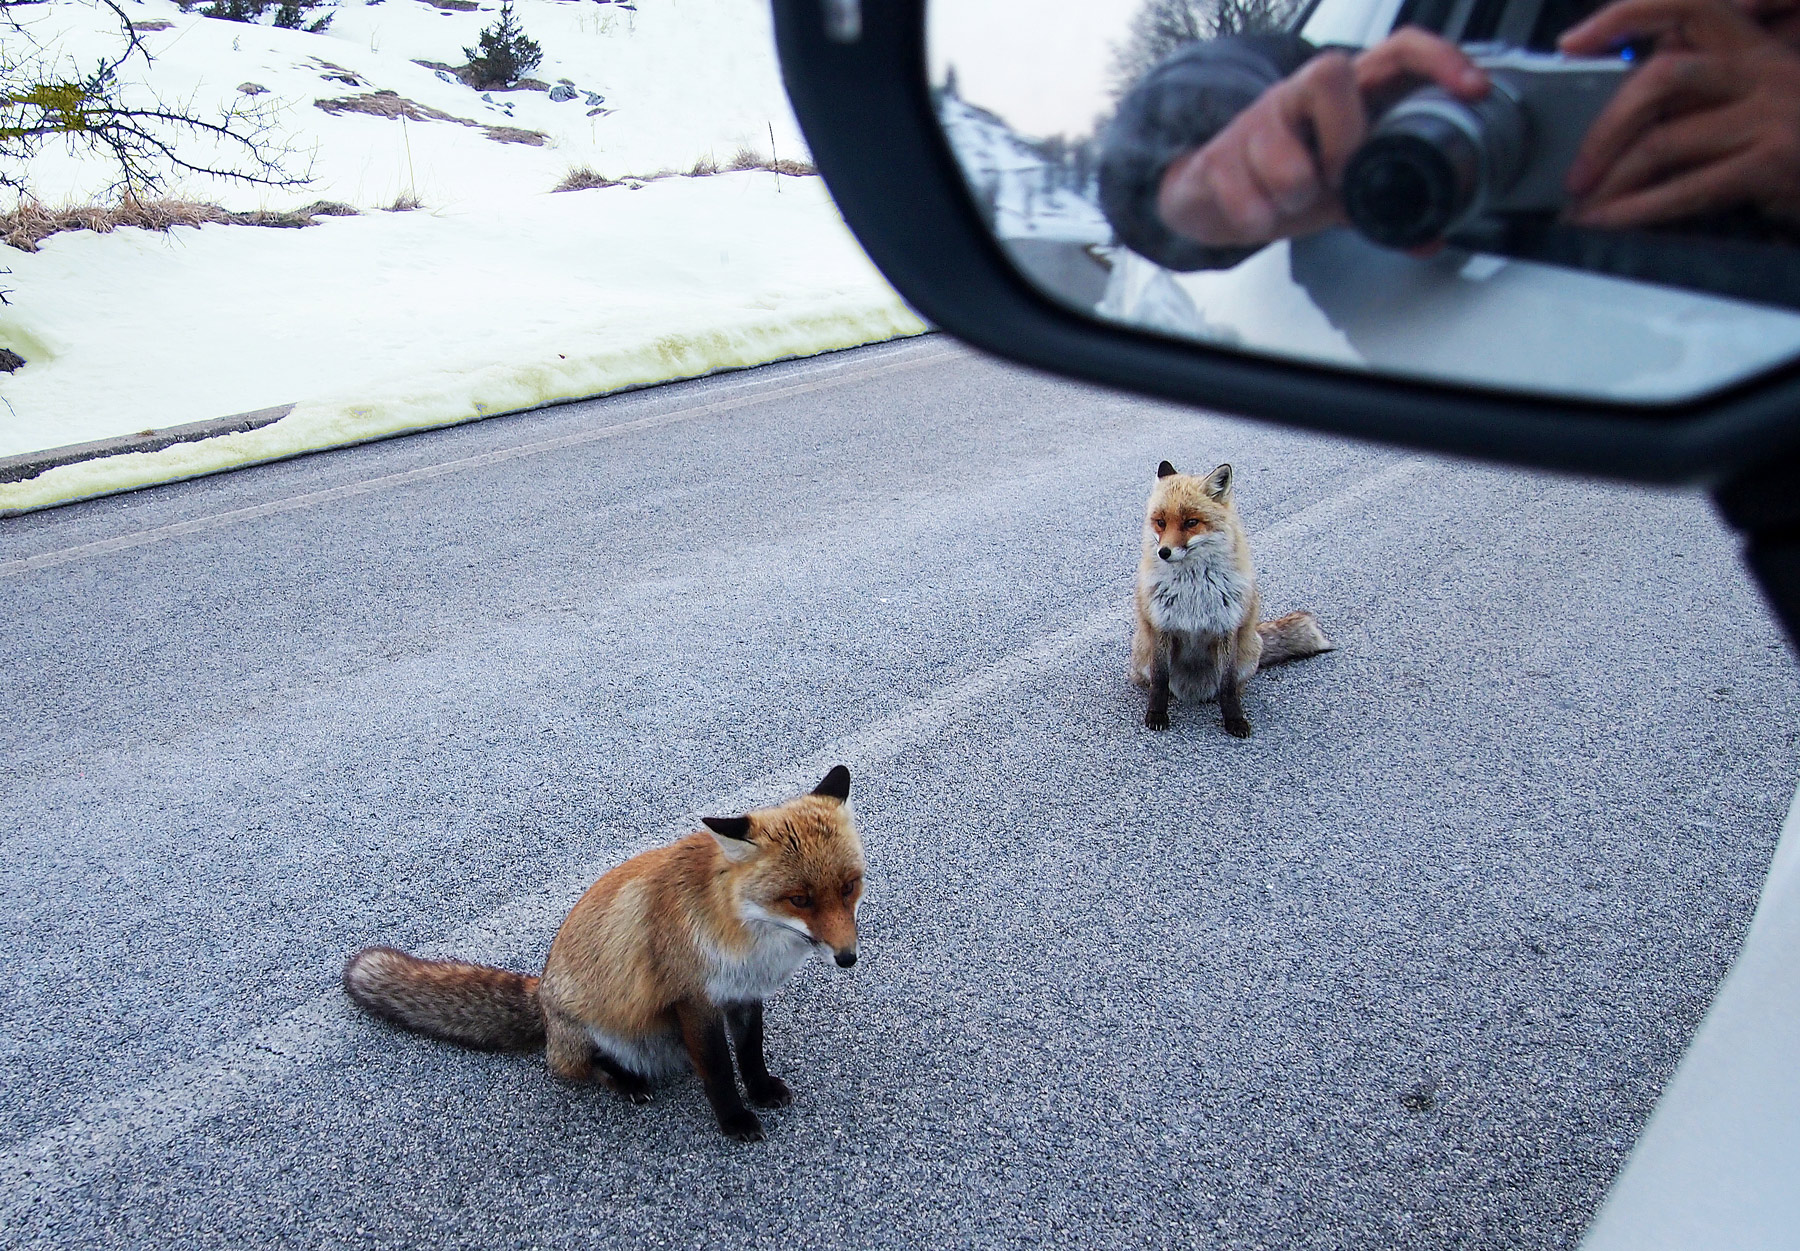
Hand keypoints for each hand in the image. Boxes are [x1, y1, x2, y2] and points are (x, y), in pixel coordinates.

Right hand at [1156, 29, 1488, 247]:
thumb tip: (1430, 238)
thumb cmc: (1283, 180)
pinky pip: (1243, 192)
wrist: (1211, 194)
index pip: (1397, 50)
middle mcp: (1299, 95)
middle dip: (1343, 139)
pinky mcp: (1217, 156)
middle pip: (1329, 72)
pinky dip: (1258, 217)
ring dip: (1294, 193)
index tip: (1472, 90)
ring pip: (1281, 148)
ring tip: (1291, 203)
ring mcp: (1257, 120)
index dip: (1437, 61)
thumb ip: (1381, 208)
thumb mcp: (1339, 193)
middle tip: (1339, 179)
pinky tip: (1259, 215)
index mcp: (1343, 97)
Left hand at [1562, 0, 1799, 226]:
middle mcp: (1762, 70)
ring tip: (1585, 207)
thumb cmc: (1798, 140)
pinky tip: (1611, 221)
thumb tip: (1628, 108)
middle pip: (1660, 78)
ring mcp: (1770, 116)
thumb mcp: (1756, 96)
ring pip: (1664, 140)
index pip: (1685, 6)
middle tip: (1577, 170)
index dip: (1622, 17)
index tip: (1573, 42)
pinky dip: (1637, 210)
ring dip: (1612, 180)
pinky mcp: (1771, 163)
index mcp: (1752, 47)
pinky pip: (1686, 187)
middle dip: (1605, 128)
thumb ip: (1703, 89)